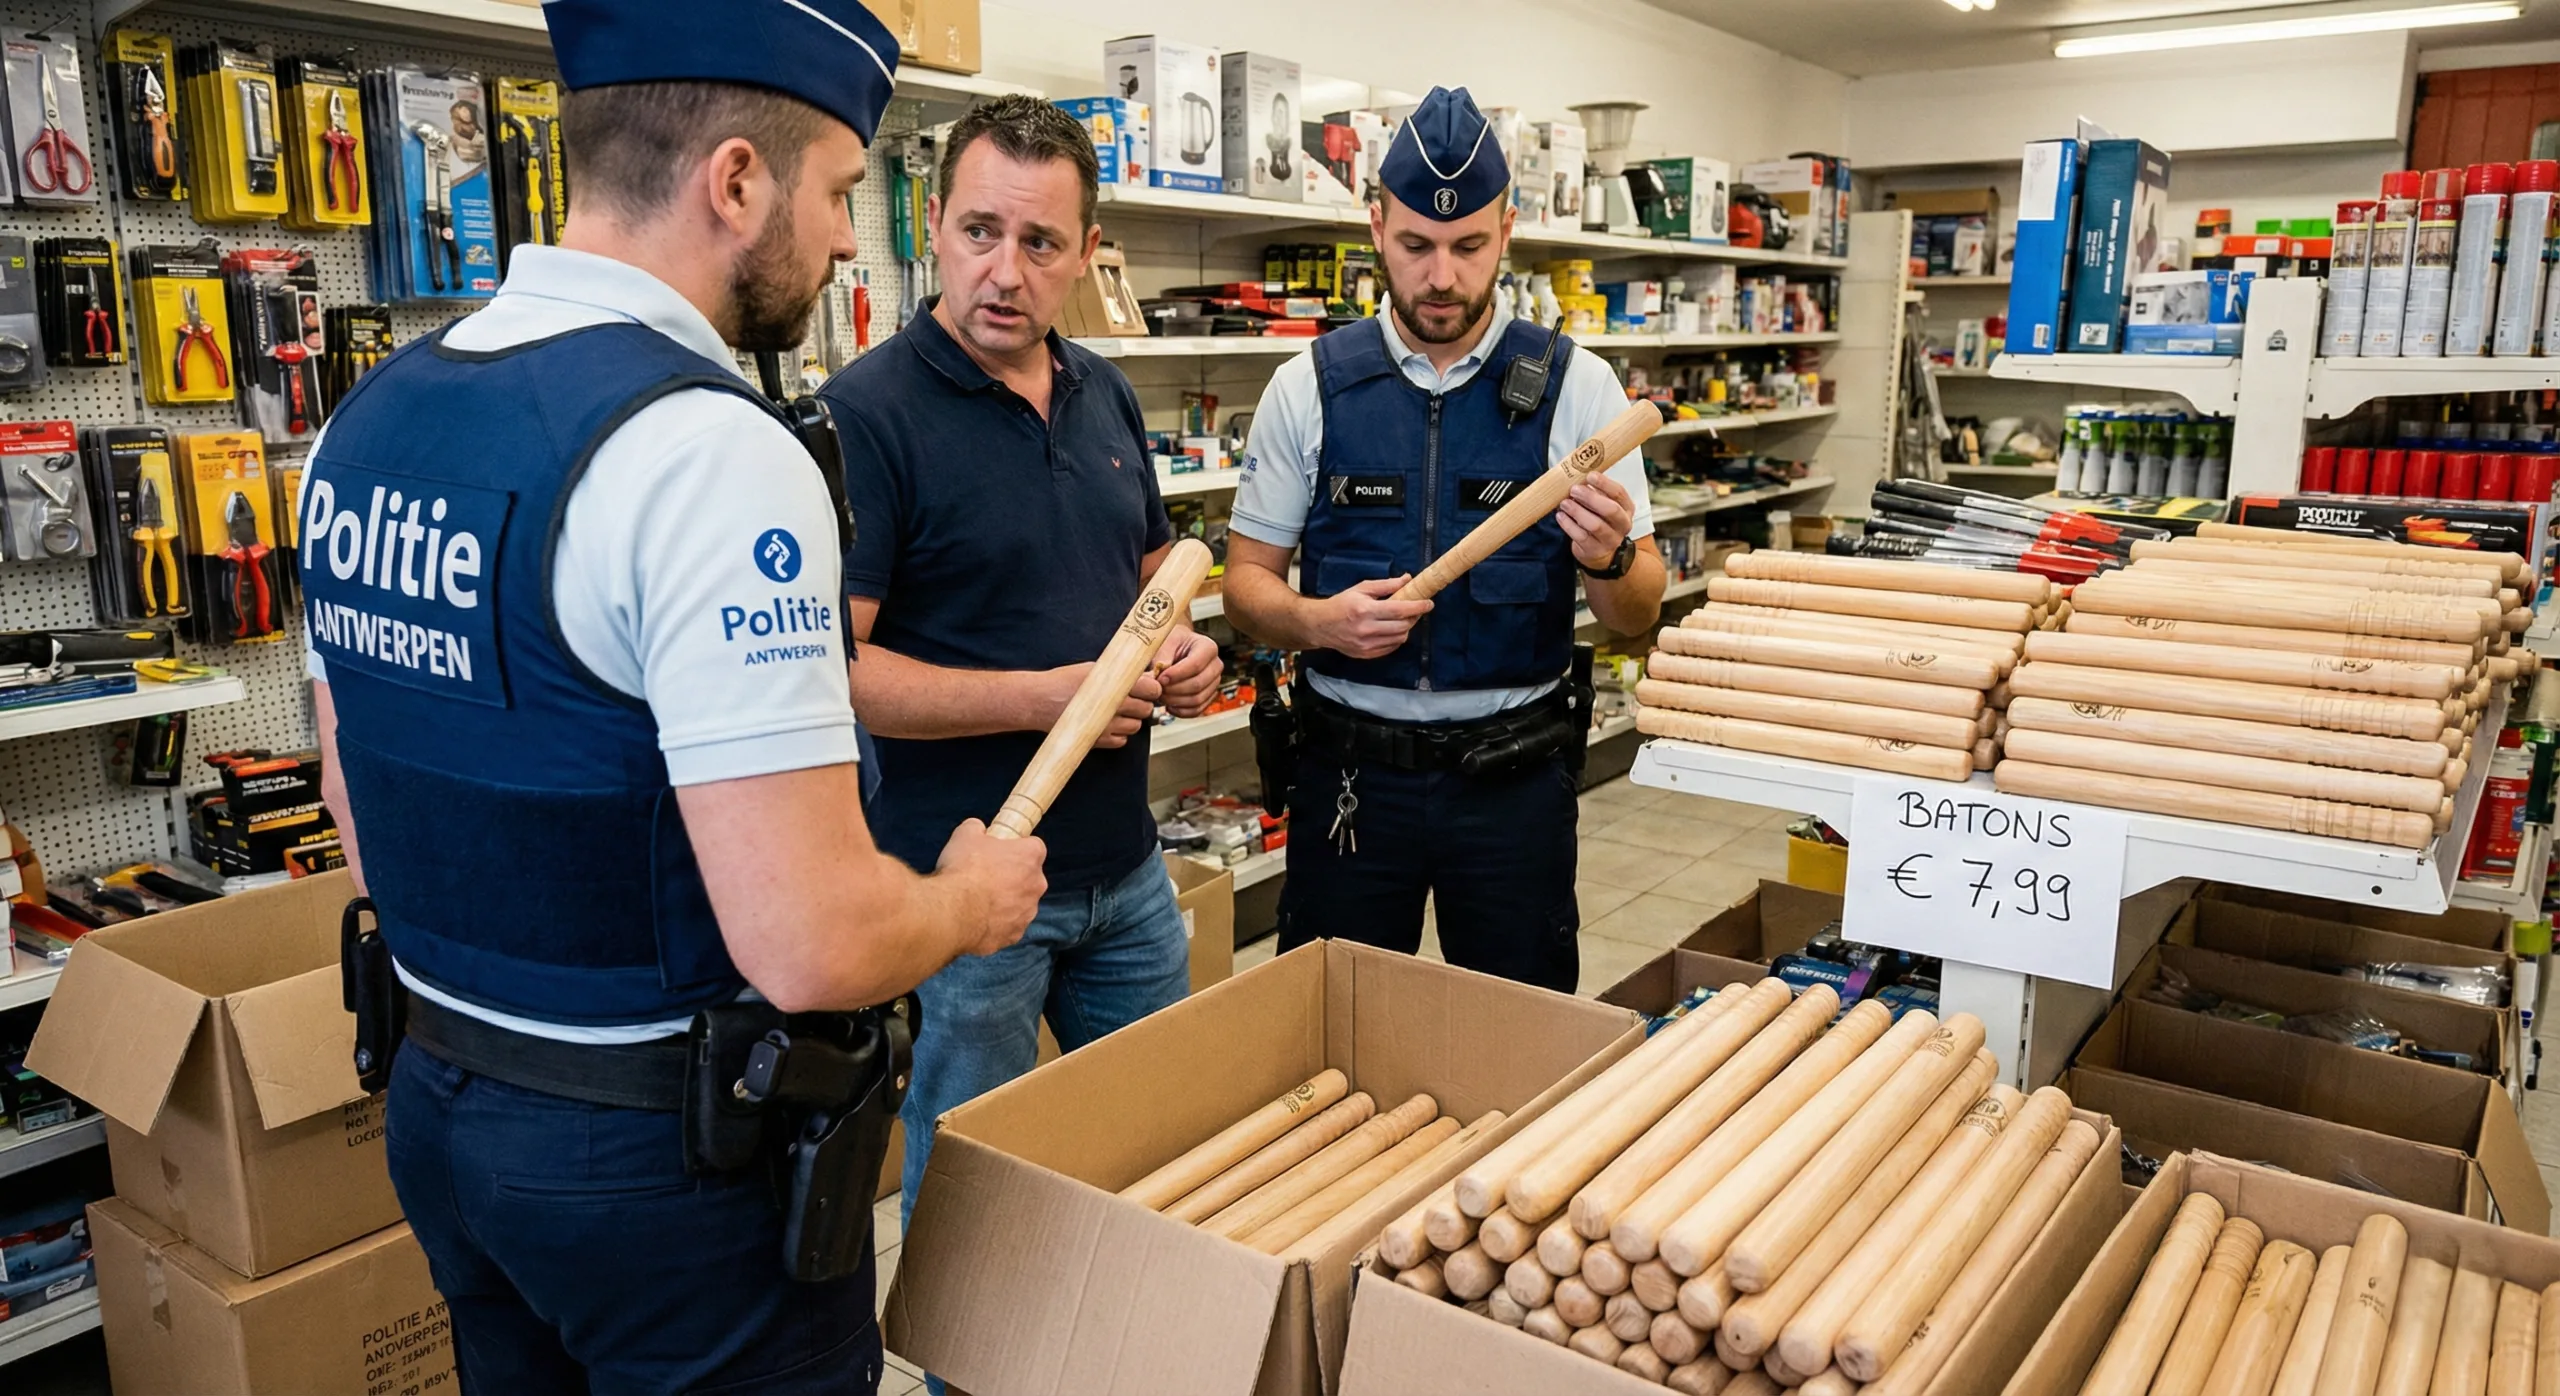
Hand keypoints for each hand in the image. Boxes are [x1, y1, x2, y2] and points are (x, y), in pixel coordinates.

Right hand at [935, 818, 1046, 956]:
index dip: (1015, 848)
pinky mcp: (1014, 935)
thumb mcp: (964, 835)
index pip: (1033, 846)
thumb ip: (976, 828)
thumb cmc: (963, 869)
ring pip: (1020, 904)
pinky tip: (976, 920)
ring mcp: (1027, 912)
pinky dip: (996, 924)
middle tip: (985, 877)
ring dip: (1005, 902)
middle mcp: (1036, 885)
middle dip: (1011, 877)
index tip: (999, 851)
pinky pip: (1008, 926)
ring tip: (977, 901)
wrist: (953, 911)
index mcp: (1030, 856)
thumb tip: (977, 829)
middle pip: (1028, 877)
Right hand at [1048, 662, 1156, 749]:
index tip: (1149, 688)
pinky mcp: (1098, 741)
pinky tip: (1108, 723)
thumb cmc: (1063, 681)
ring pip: (1136, 727)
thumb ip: (1119, 673)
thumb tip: (1143, 676)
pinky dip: (1119, 733)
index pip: (1150, 690)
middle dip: (1143, 703)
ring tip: (1117, 711)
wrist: (1039, 700)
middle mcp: (1112, 707)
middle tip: (1133, 699)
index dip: (1153, 689)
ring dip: (1131, 719)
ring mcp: (1105, 727)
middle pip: (1146, 710)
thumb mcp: (1094, 669)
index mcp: (1114, 686)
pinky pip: (1121, 741)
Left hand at [1152, 627, 1223, 717]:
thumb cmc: (1170, 644)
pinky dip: (1181, 711)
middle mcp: (1215, 666)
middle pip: (1198, 684)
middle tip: (1157, 689)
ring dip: (1175, 701)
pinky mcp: (1208, 697)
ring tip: (1160, 695)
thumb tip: (1154, 678)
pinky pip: (1197, 710)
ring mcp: (1214, 683)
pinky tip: (1168, 705)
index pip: (1195, 665)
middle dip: (1174, 690)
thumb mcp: (1164, 644)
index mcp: (1208, 647)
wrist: (1175, 649)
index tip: (1160, 678)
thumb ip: (1160, 659)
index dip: (1176, 675)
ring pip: (1197, 699)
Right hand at [1319, 576, 1432, 659]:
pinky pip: (1391, 648)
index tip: (1429, 603)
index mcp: (1365, 610)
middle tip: (1416, 610)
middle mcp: (1367, 630)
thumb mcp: (1362, 589)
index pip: (1400, 610)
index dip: (1418, 607)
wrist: (1321, 625)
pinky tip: (1392, 630)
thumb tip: (1407, 579)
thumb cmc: (1341, 604)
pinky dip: (1396, 639)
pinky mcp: (1366, 654)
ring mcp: (1366, 645)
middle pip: (1403, 627)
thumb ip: (1386, 585)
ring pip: (1399, 639)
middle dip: (1414, 617)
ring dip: (1406, 628)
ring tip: (1403, 619)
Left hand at [1559, 473, 1634, 570]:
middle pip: (1610, 510)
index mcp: (1627, 508)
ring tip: (1564, 503)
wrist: (1600, 552)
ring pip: (1595, 525)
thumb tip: (1577, 475)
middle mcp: (1622, 524)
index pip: (1619, 493)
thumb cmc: (1599, 520)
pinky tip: (1560, 516)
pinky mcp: (1594, 550)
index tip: (1589, 475)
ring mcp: (1610, 540)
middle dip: (1591, 498)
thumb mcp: (1603, 504)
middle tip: (1574, 490)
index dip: (1604, 483)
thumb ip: (1595, 491)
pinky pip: (1581, 536)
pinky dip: (1568, 525)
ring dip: (1577, 511)